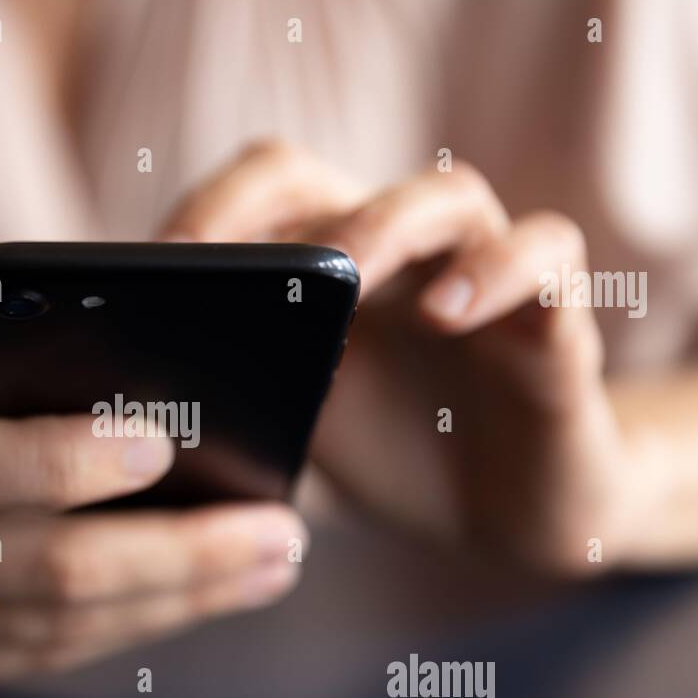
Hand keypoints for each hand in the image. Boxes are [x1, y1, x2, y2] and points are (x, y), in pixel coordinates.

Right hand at [0, 293, 304, 691]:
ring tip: (260, 572)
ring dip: (170, 605)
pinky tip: (183, 602)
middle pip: (38, 573)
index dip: (64, 463)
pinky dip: (113, 631)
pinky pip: (22, 659)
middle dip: (177, 559)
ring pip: (48, 631)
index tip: (164, 445)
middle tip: (280, 537)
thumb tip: (122, 368)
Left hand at [162, 141, 651, 575]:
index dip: (207, 214)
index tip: (155, 267)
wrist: (506, 520)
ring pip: (449, 196)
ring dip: (386, 226)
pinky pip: (547, 254)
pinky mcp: (554, 321)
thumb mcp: (302, 426)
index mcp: (330, 274)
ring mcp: (479, 280)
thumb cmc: (394, 459)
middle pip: (334, 176)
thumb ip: (245, 391)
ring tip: (346, 277)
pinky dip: (498, 269)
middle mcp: (401, 257)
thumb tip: (143, 399)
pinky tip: (447, 314)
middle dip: (266, 205)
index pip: (265, 196)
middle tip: (220, 263)